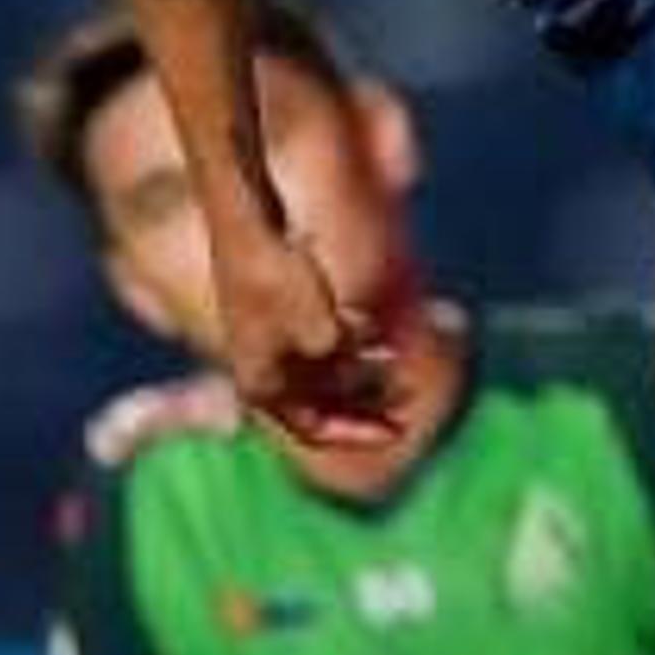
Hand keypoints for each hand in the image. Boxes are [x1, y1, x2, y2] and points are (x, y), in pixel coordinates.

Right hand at [207, 216, 401, 449]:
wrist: (246, 221)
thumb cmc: (278, 277)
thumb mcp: (322, 330)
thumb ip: (346, 359)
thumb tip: (377, 362)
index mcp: (261, 386)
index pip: (313, 429)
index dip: (358, 433)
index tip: (400, 431)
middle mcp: (261, 369)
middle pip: (318, 404)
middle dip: (363, 405)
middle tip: (407, 404)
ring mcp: (267, 341)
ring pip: (321, 372)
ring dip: (359, 374)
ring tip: (398, 368)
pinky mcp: (277, 313)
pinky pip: (318, 342)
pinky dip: (348, 343)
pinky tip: (379, 337)